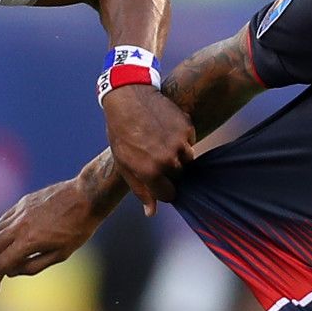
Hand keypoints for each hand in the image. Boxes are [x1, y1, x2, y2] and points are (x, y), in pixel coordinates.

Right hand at [0, 180, 104, 293]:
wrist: (87, 196)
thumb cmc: (79, 228)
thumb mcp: (61, 254)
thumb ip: (34, 266)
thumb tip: (11, 272)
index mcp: (29, 241)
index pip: (1, 264)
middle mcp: (19, 226)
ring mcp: (19, 212)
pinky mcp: (22, 204)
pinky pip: (2, 221)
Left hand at [101, 85, 193, 215]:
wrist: (128, 97)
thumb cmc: (121, 132)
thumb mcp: (124, 164)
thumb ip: (140, 190)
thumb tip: (151, 213)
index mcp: (150, 171)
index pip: (169, 195)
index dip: (163, 189)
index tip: (157, 180)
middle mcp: (168, 159)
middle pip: (179, 176)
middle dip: (170, 170)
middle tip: (155, 154)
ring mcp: (179, 143)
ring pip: (188, 159)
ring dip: (178, 154)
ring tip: (160, 141)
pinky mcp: (187, 127)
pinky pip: (190, 141)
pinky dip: (181, 138)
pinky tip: (165, 129)